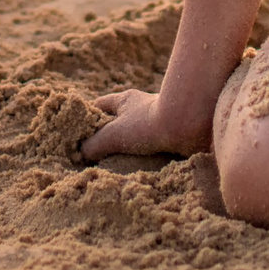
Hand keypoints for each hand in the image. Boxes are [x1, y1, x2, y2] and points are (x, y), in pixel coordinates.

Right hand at [80, 88, 209, 159]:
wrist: (189, 126)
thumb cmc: (148, 124)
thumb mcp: (114, 134)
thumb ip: (94, 144)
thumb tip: (81, 154)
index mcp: (125, 100)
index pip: (99, 105)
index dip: (88, 117)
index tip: (79, 132)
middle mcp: (141, 107)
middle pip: (118, 120)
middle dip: (108, 135)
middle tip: (97, 153)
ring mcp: (157, 121)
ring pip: (136, 134)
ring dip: (128, 148)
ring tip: (117, 166)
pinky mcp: (171, 135)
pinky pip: (152, 146)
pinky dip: (144, 157)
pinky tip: (139, 169)